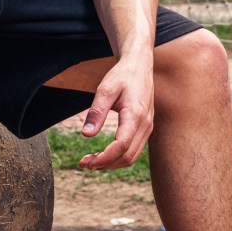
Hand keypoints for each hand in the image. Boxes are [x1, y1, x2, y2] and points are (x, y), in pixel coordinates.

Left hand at [78, 57, 153, 171]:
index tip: (86, 162)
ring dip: (112, 163)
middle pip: (127, 156)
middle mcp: (145, 124)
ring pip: (132, 156)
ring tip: (91, 161)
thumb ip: (97, 111)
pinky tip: (105, 154)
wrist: (140, 65)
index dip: (104, 158)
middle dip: (105, 164)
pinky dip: (119, 157)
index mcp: (135, 115)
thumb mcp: (106, 89)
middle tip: (83, 163)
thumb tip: (86, 135)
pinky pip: (134, 150)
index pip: (121, 146)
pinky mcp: (145, 127)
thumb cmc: (122, 75)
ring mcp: (147, 127)